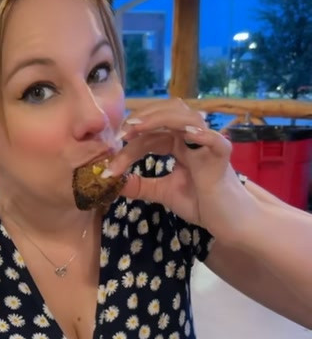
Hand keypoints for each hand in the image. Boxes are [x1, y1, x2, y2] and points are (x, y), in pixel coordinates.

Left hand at [108, 99, 245, 232]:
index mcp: (179, 145)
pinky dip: (201, 134)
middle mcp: (193, 139)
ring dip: (159, 119)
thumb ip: (141, 186)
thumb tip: (113, 181)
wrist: (230, 223)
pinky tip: (186, 134)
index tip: (109, 166)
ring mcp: (208, 145)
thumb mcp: (163, 193)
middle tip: (121, 134)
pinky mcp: (222, 157)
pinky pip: (214, 140)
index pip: (151, 136)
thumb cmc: (203, 204)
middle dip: (142, 119)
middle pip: (166, 115)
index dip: (129, 146)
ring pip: (186, 117)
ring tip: (137, 127)